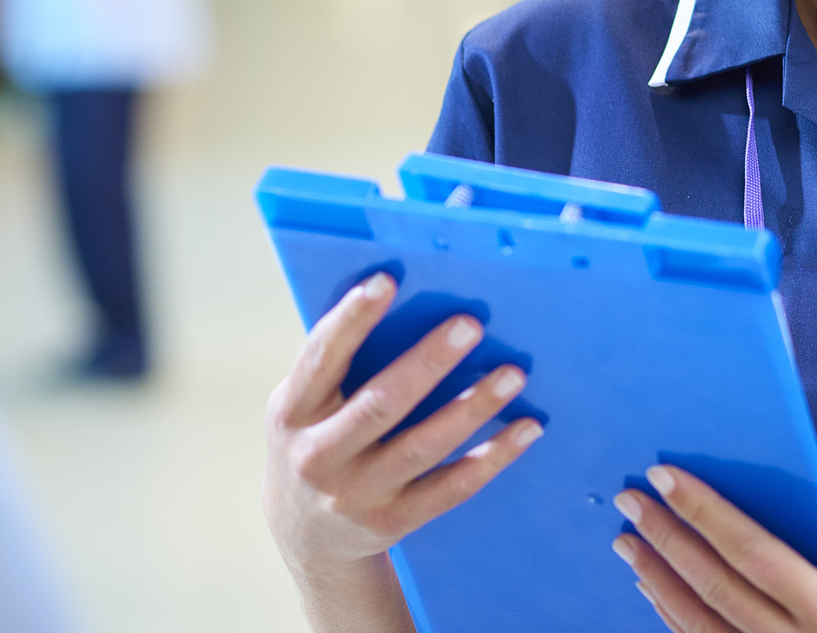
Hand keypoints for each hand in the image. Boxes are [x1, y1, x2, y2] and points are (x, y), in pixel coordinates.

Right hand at [263, 273, 543, 624]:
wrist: (307, 537)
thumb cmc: (314, 438)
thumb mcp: (303, 405)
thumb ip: (337, 365)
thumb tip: (409, 305)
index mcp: (292, 411)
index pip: (321, 356)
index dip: (352, 318)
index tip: (387, 280)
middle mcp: (318, 456)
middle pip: (380, 403)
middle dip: (427, 362)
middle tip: (471, 325)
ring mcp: (356, 494)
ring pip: (423, 447)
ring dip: (472, 408)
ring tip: (512, 375)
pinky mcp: (393, 522)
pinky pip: (451, 488)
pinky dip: (491, 457)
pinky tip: (524, 429)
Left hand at [612, 466, 816, 632]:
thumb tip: (763, 512)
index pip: (750, 551)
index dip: (702, 511)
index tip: (664, 475)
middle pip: (714, 588)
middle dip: (665, 539)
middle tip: (630, 500)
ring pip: (699, 628)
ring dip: (659, 581)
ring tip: (631, 543)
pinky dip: (676, 621)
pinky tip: (658, 591)